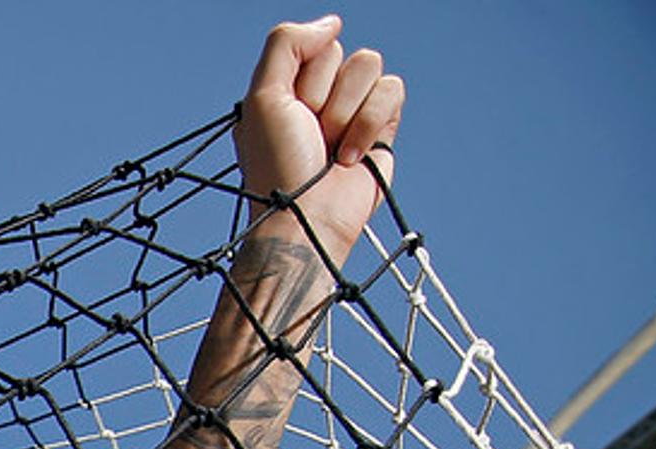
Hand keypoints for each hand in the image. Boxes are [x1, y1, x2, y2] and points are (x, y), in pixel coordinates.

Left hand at [235, 16, 402, 259]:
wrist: (305, 219)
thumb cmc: (277, 167)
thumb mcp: (263, 97)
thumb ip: (286, 44)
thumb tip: (332, 22)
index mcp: (287, 87)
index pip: (313, 45)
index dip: (305, 79)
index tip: (291, 114)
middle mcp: (319, 96)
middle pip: (342, 54)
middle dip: (324, 98)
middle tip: (310, 135)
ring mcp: (352, 111)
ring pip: (370, 67)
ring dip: (347, 112)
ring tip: (330, 149)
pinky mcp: (382, 128)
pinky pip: (393, 90)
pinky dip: (371, 124)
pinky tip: (350, 157)